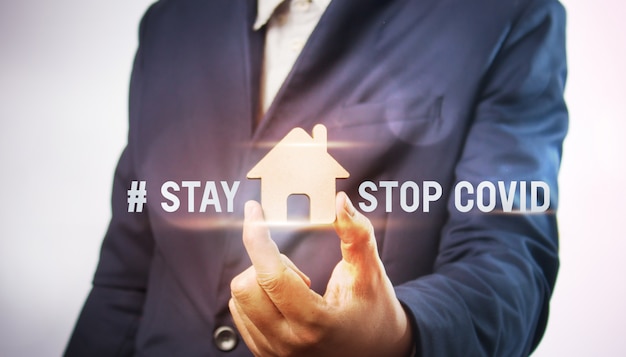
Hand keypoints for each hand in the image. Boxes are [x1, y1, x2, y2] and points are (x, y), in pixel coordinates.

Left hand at [229, 192, 412, 356]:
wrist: (378, 353)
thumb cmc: (375, 310)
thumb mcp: (370, 272)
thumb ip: (357, 234)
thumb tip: (340, 201)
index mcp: (316, 322)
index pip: (272, 276)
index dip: (258, 237)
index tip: (253, 210)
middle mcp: (288, 342)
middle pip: (246, 285)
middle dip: (267, 264)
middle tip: (300, 273)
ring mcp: (274, 352)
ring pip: (238, 298)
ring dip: (260, 280)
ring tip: (296, 291)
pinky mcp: (265, 353)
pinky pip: (239, 314)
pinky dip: (256, 295)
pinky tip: (283, 300)